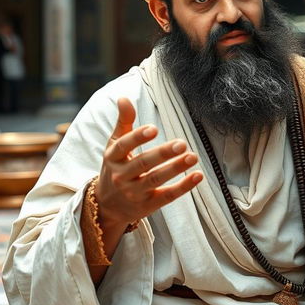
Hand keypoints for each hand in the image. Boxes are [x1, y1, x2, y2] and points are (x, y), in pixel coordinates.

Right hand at [95, 97, 202, 232]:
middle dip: (163, 154)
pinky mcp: (148, 205)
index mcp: (113, 157)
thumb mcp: (114, 145)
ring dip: (175, 168)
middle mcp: (121, 176)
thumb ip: (123, 122)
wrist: (107, 206)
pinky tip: (198, 176)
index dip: (137, 137)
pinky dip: (183, 187)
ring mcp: (134, 192)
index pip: (124, 146)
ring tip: (193, 156)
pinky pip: (167, 196)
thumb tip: (123, 98)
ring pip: (155, 180)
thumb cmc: (116, 167)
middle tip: (182, 143)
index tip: (154, 128)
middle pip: (143, 163)